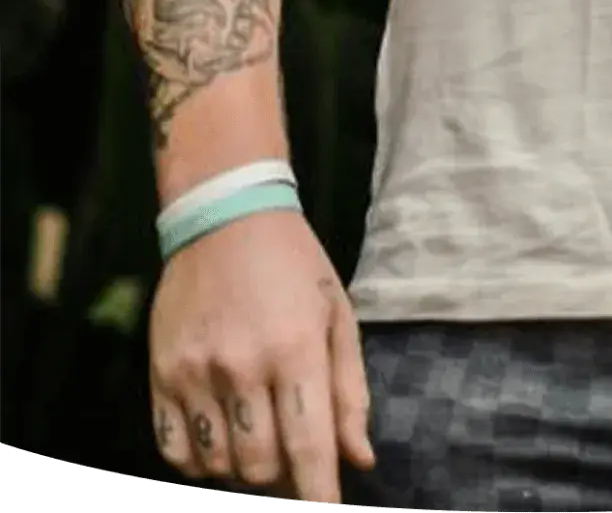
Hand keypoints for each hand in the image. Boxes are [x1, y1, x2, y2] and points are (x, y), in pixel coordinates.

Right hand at [149, 210, 373, 503]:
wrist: (225, 217)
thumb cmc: (295, 266)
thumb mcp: (338, 314)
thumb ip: (349, 391)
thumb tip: (360, 459)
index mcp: (296, 347)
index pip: (309, 445)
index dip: (318, 494)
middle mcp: (243, 365)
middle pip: (259, 467)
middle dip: (282, 477)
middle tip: (294, 456)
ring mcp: (195, 372)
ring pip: (216, 465)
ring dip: (242, 469)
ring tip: (260, 436)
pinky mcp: (161, 374)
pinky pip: (174, 449)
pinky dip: (199, 459)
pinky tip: (221, 435)